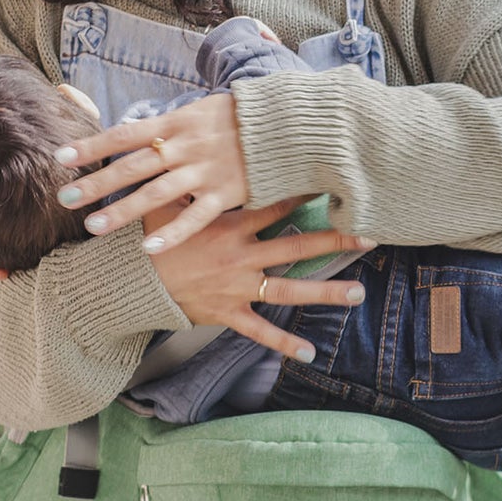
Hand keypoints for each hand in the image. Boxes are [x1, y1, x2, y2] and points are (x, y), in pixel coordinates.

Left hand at [56, 94, 248, 251]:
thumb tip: (134, 134)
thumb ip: (169, 126)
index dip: (92, 145)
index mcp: (177, 122)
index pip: (125, 134)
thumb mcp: (201, 110)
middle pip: (132, 166)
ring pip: (156, 194)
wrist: (291, 125)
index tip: (61, 157)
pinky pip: (195, 217)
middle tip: (65, 198)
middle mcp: (186, 146)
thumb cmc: (243, 117)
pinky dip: (172, 233)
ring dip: (123, 211)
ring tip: (93, 226)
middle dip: (97, 182)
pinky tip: (149, 248)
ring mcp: (205, 170)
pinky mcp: (227, 193)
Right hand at [150, 197, 374, 361]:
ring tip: (358, 293)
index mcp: (230, 226)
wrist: (131, 281)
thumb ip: (190, 181)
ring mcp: (238, 287)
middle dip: (334, 241)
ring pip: (289, 290)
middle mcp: (241, 257)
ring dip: (325, 292)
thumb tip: (194, 148)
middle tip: (370, 237)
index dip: (305, 193)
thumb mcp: (167, 203)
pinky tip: (310, 352)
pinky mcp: (229, 313)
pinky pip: (260, 331)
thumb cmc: (149, 238)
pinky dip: (284, 342)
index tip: (333, 183)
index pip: (275, 205)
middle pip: (296, 246)